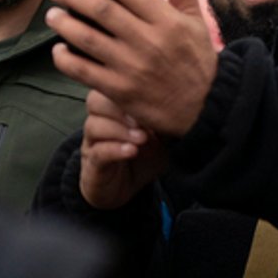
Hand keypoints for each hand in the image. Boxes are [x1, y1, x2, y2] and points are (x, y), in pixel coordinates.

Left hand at [47, 0, 217, 136]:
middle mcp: (148, 42)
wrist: (205, 107)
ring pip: (88, 38)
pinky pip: (84, 71)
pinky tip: (60, 49)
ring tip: (53, 15)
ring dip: (64, 23)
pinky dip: (66, 58)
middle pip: (101, 10)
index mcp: (167, 20)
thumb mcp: (196, 18)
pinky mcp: (120, 91)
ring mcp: (132, 68)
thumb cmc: (197, 60)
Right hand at [77, 89, 168, 209]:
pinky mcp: (93, 165)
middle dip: (119, 107)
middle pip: (95, 100)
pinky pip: (98, 151)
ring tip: (141, 138)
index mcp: (113, 109)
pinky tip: (131, 151)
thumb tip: (184, 105)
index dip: (128, 91)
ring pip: (94, 125)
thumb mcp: (160, 139)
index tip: (152, 100)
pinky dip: (115, 149)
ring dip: (120, 130)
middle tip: (142, 120)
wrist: (125, 190)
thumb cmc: (142, 159)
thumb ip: (165, 122)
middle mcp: (98, 122)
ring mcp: (93, 143)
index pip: (111, 87)